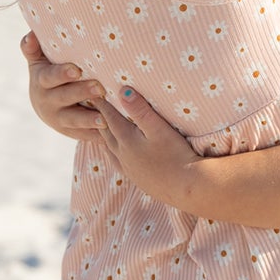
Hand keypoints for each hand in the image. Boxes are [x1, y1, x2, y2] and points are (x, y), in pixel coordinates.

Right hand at [22, 31, 105, 143]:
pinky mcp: (70, 133)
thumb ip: (33, 49)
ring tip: (104, 119)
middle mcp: (47, 102)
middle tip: (99, 88)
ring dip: (88, 119)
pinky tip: (109, 133)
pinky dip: (95, 135)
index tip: (76, 69)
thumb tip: (31, 36)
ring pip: (73, 120)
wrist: (45, 106)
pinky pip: (83, 135)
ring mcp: (58, 120)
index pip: (49, 77)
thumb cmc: (48, 75)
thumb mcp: (38, 62)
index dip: (62, 74)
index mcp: (41, 82)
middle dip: (81, 93)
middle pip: (64, 97)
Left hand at [94, 86, 199, 205]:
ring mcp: (129, 169)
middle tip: (92, 108)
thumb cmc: (176, 155)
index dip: (102, 104)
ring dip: (103, 137)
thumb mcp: (159, 129)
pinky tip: (115, 155)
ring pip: (109, 150)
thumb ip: (140, 110)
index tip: (93, 93)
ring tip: (99, 129)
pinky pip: (117, 164)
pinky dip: (112, 155)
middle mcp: (123, 155)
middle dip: (99, 119)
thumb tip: (123, 91)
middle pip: (106, 133)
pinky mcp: (138, 180)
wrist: (187, 187)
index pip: (110, 118)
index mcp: (127, 141)